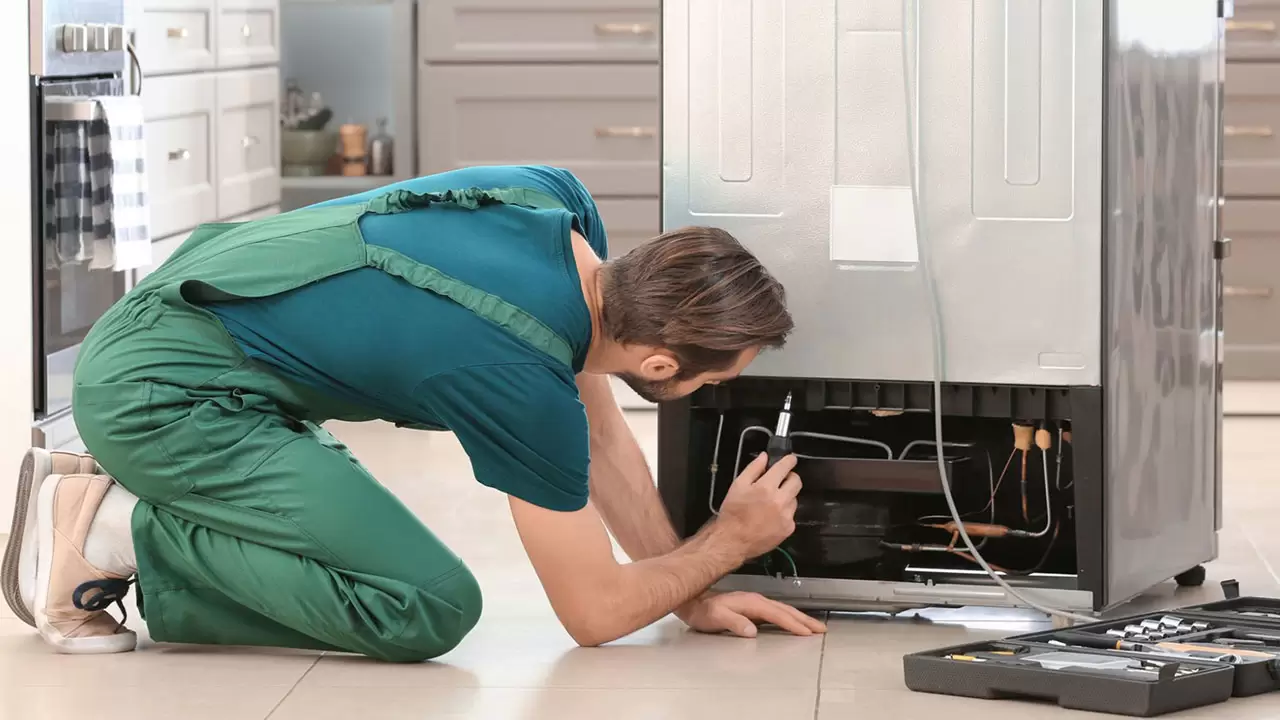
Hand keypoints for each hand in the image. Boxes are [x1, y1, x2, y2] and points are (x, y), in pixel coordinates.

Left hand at [678, 591, 826, 637]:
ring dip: (799, 618)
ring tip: (813, 626)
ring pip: (783, 610)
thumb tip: (752, 630)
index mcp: (751, 603)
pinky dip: (788, 617)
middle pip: (785, 610)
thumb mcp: (715, 618)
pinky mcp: (753, 608)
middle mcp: (755, 601)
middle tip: (820, 629)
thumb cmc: (703, 611)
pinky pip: (776, 612)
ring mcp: (755, 604)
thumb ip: (734, 623)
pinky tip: (792, 623)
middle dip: (804, 620)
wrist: (693, 602)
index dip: (793, 624)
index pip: (777, 615)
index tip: (807, 632)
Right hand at [715, 452, 800, 558]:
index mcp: (766, 487)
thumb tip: (765, 457)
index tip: (791, 459)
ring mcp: (786, 516)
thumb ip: (753, 469)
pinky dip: (784, 513)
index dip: (790, 461)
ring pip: (794, 499)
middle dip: (791, 477)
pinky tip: (772, 517)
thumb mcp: (737, 486)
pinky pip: (791, 515)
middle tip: (782, 480)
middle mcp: (780, 500)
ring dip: (787, 496)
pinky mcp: (788, 528)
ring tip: (772, 503)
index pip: (784, 468)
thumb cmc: (733, 512)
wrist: (733, 541)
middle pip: (796, 482)